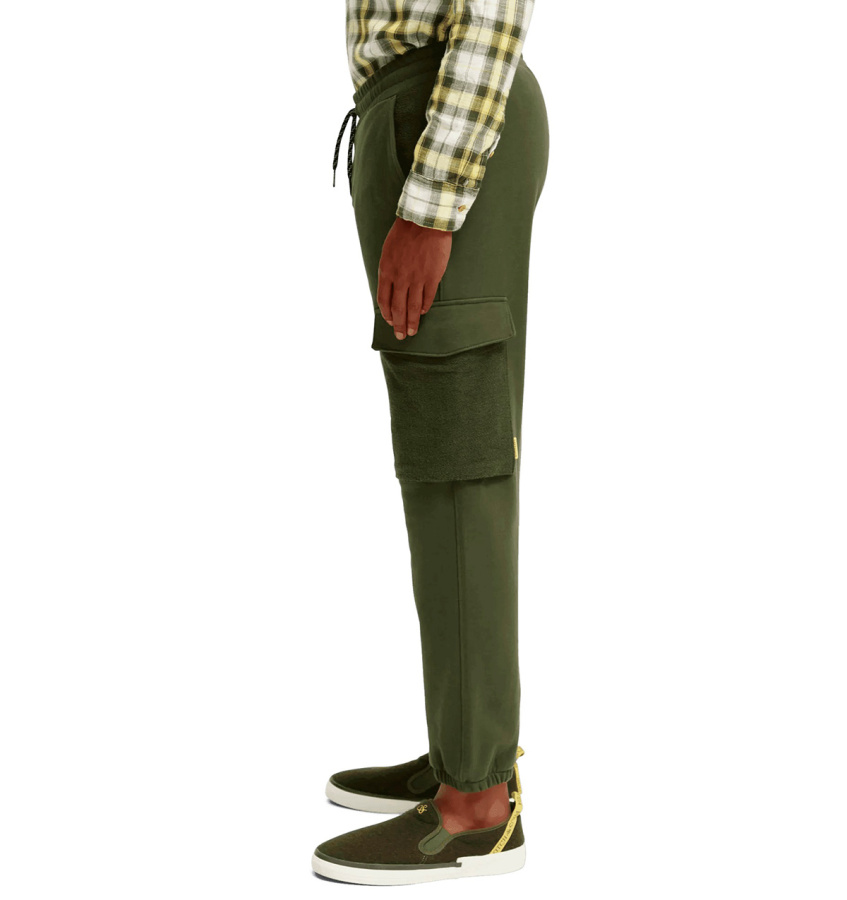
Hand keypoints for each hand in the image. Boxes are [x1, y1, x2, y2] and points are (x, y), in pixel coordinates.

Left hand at [377, 217, 451, 339]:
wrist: (424, 221)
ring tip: (412, 332)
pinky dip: (424, 307)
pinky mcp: (432, 277)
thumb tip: (391, 286)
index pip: (384, 299)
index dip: (387, 313)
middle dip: (398, 324)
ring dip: (412, 322)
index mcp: (386, 271)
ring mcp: (417, 279)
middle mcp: (400, 278)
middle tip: (401, 336)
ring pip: (413, 307)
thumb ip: (389, 270)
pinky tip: (423, 312)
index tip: (390, 322)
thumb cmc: (405, 232)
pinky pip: (427, 297)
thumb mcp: (388, 251)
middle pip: (398, 308)